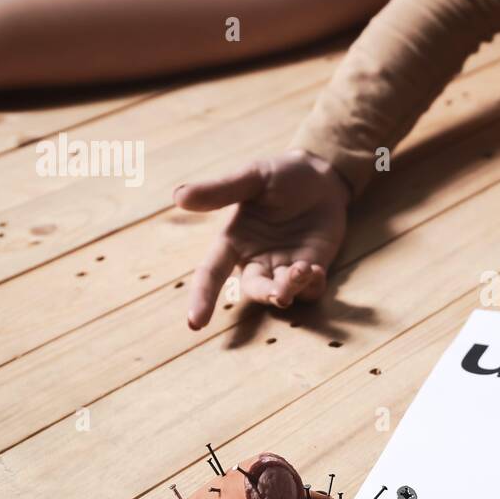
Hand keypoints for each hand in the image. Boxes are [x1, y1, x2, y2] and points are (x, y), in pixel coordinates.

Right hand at [174, 149, 350, 329]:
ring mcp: (284, 266)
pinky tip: (315, 269)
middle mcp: (256, 259)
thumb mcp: (251, 177)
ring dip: (291, 289)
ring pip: (281, 294)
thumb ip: (219, 190)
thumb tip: (178, 196)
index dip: (202, 297)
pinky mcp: (311, 268)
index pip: (210, 274)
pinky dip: (312, 286)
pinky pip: (309, 291)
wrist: (321, 175)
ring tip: (304, 269)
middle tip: (279, 293)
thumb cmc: (280, 175)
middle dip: (265, 294)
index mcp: (233, 241)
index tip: (195, 323)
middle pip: (252, 289)